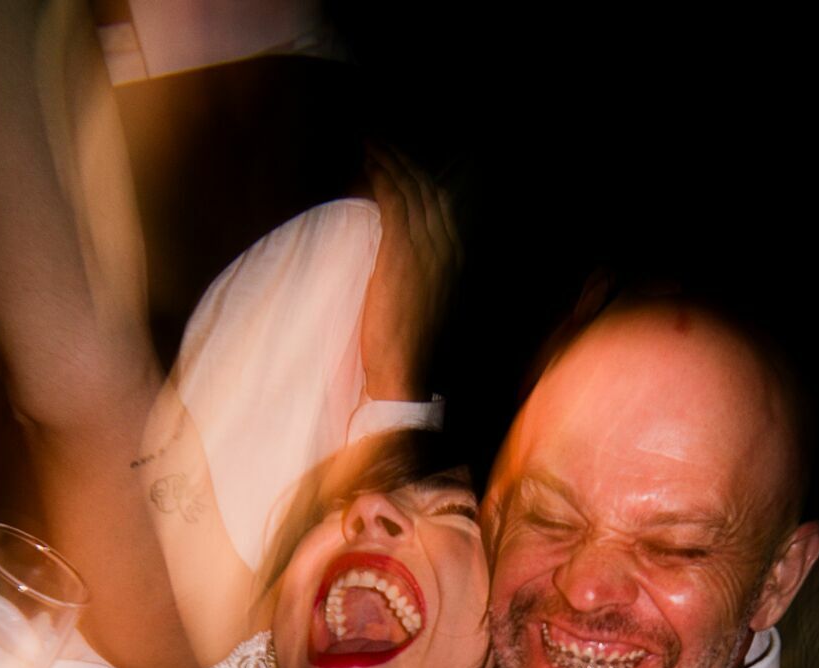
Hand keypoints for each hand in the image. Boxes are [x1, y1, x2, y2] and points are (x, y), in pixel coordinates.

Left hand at [360, 147, 460, 401]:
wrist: (400, 374)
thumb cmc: (400, 347)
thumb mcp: (413, 304)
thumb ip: (410, 275)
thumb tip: (391, 255)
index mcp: (451, 260)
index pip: (437, 207)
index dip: (417, 180)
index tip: (395, 163)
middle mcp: (445, 249)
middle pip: (427, 191)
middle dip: (404, 162)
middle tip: (379, 143)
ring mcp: (426, 250)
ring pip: (410, 190)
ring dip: (390, 163)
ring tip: (369, 146)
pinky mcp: (403, 252)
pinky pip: (394, 201)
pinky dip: (381, 177)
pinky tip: (367, 165)